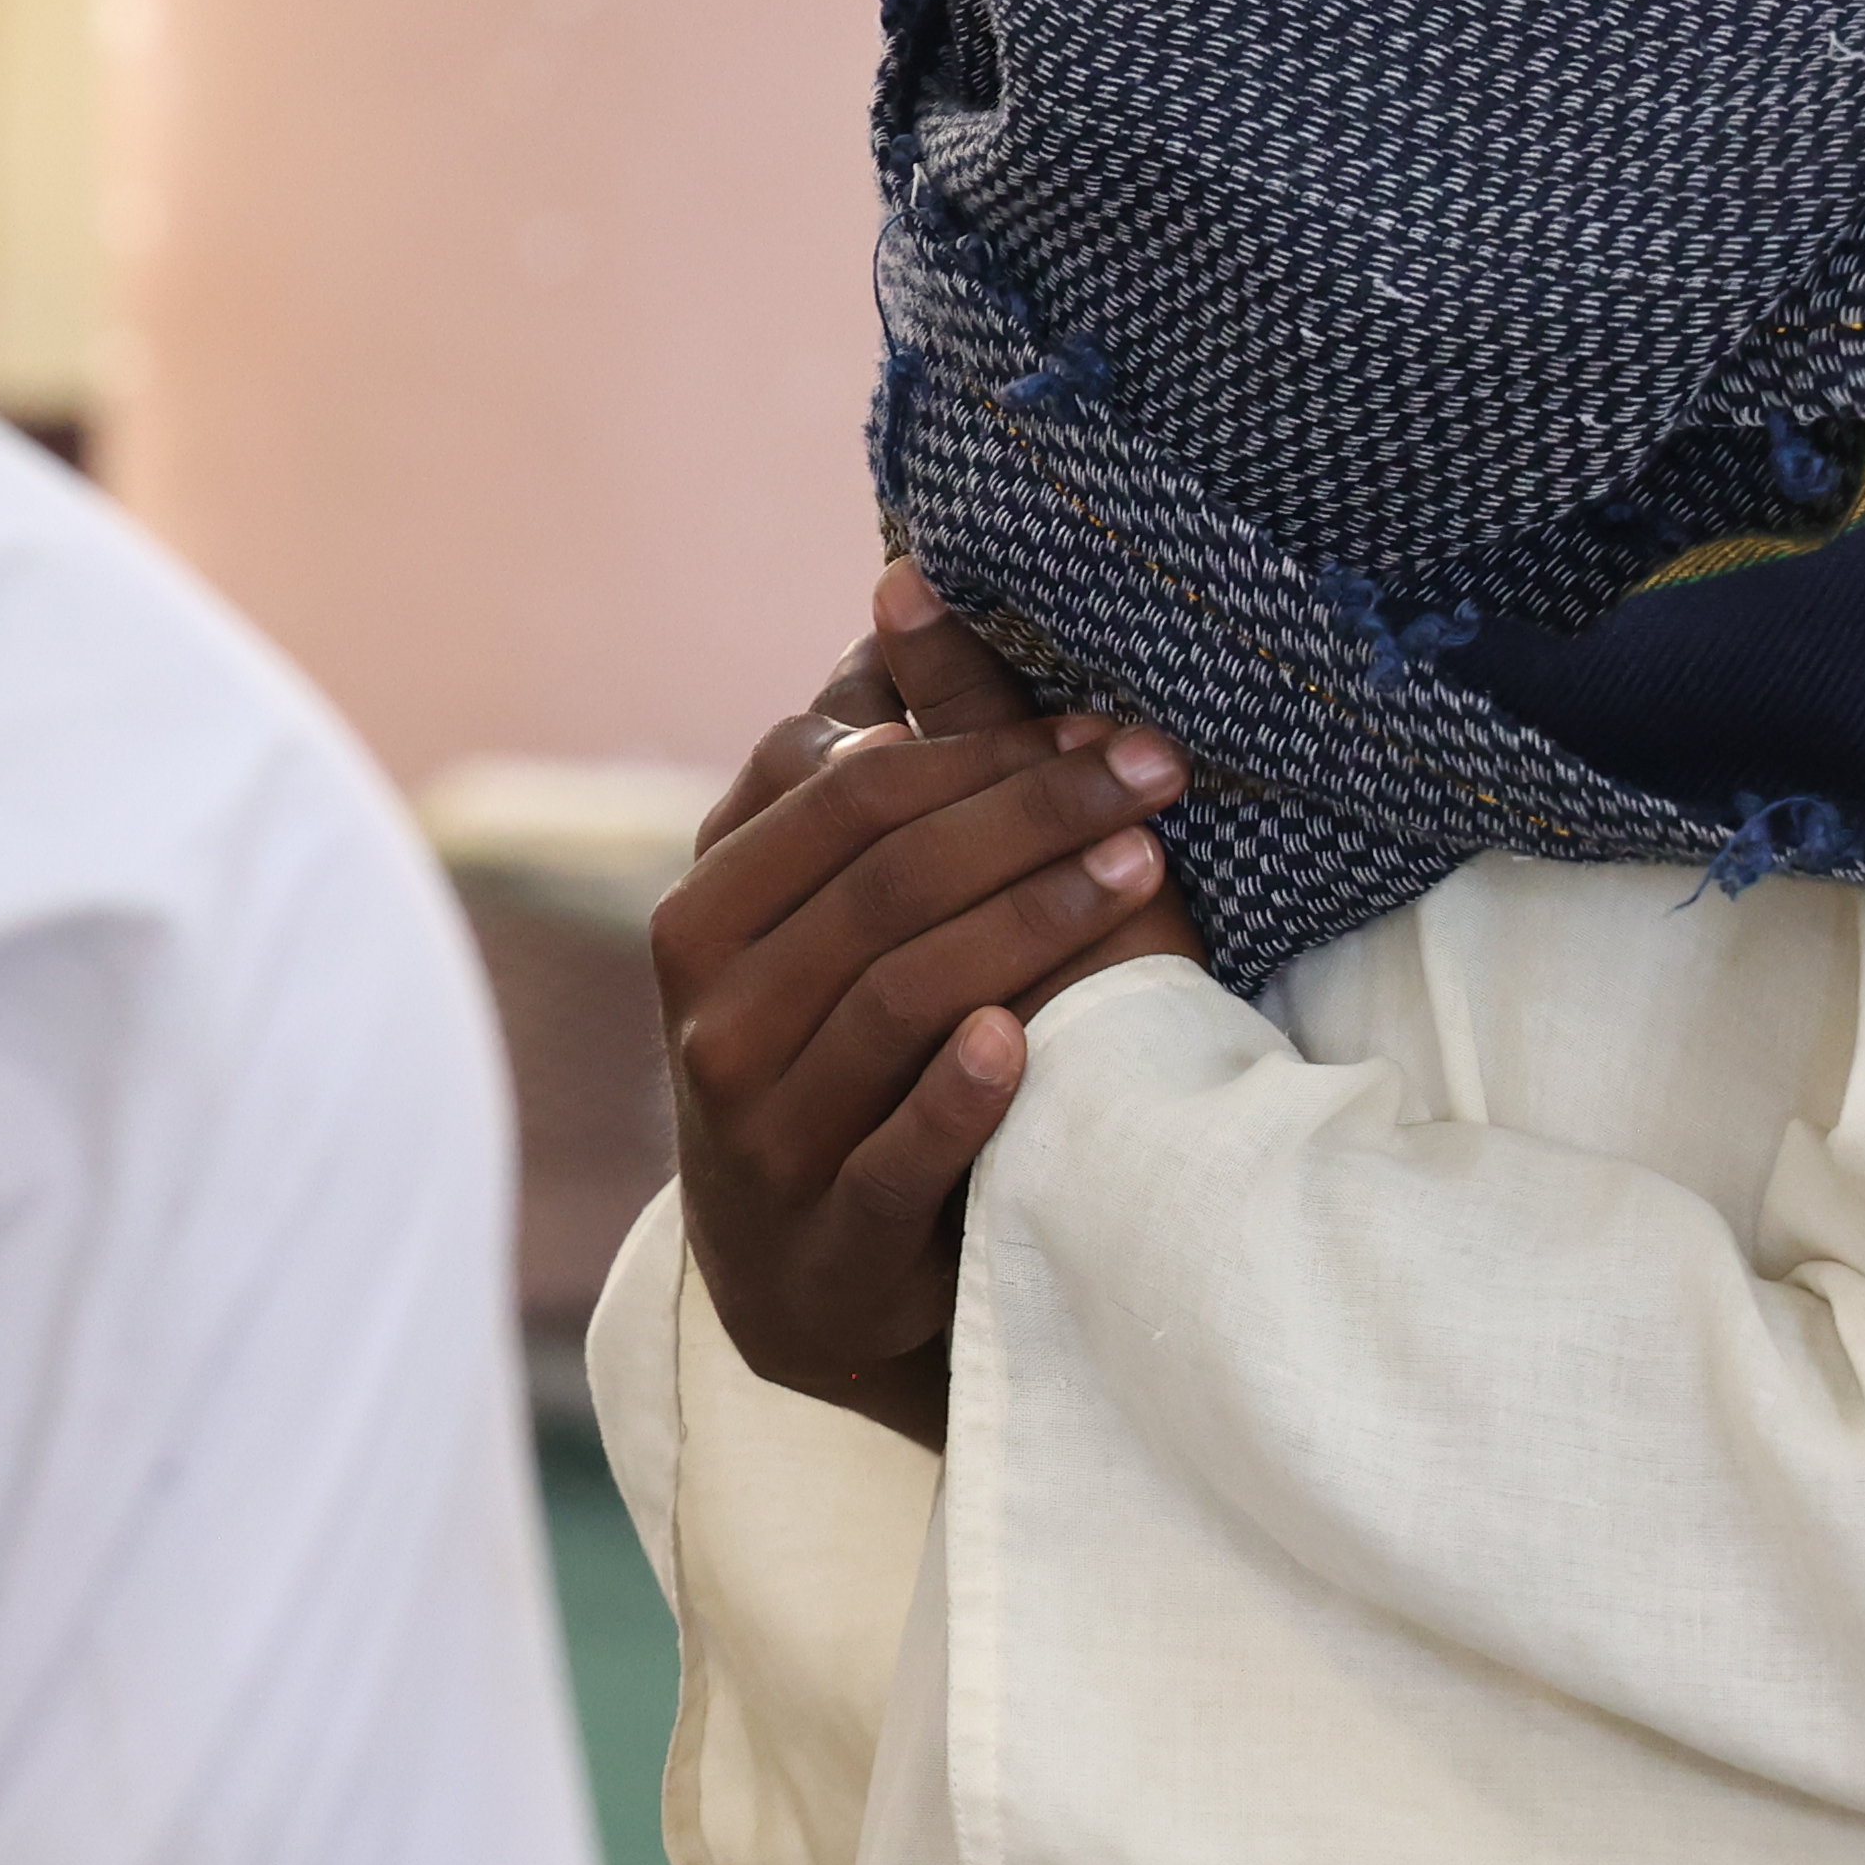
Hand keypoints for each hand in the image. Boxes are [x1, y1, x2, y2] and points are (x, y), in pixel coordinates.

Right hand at [649, 562, 1199, 1445]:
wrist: (803, 1279)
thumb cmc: (839, 1049)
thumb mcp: (830, 915)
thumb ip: (865, 770)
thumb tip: (910, 584)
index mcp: (708, 908)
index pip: (837, 787)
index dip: (974, 738)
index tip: (1100, 714)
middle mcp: (711, 1007)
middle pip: (880, 874)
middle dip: (1029, 806)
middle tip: (1156, 769)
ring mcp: (758, 1127)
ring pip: (897, 992)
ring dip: (1028, 921)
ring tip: (1144, 871)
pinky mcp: (827, 1239)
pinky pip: (893, 1152)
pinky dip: (958, 1094)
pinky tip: (1026, 1043)